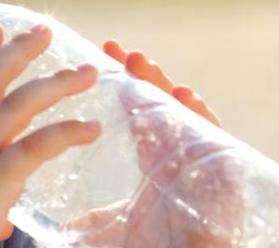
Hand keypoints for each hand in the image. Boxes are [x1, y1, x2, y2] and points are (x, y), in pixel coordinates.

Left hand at [62, 40, 242, 246]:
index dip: (125, 87)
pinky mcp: (222, 180)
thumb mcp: (112, 227)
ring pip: (186, 118)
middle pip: (162, 108)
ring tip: (142, 62)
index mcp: (156, 163)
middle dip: (143, 77)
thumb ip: (90, 215)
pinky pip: (216, 143)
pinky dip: (203, 119)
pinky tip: (186, 97)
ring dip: (164, 88)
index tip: (104, 54)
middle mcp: (179, 159)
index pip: (139, 115)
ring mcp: (201, 166)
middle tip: (120, 50)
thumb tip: (56, 209)